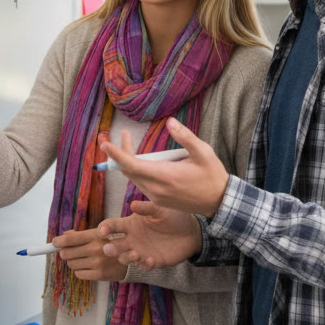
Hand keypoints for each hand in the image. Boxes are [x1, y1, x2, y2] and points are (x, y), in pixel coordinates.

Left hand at [53, 228, 125, 281]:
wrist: (127, 260)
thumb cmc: (108, 244)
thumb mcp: (97, 234)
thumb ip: (79, 235)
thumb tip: (62, 237)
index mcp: (94, 236)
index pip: (70, 239)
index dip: (58, 241)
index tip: (54, 243)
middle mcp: (95, 249)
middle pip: (66, 253)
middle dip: (65, 252)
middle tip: (69, 252)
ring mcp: (97, 263)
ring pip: (71, 264)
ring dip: (72, 262)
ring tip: (81, 259)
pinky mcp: (98, 275)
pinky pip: (78, 274)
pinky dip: (79, 270)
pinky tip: (87, 266)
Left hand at [98, 117, 228, 216]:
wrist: (220, 202)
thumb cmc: (213, 175)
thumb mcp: (203, 152)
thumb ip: (185, 137)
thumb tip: (169, 122)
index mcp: (165, 176)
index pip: (133, 165)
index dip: (117, 154)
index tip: (104, 144)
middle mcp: (157, 189)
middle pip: (129, 170)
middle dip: (120, 153)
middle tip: (120, 135)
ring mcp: (157, 197)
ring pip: (134, 178)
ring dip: (128, 162)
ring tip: (128, 142)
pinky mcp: (159, 201)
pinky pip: (141, 184)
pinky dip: (136, 170)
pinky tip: (141, 160)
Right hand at [99, 200, 202, 270]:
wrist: (190, 231)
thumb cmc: (173, 216)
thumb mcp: (160, 208)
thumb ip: (147, 208)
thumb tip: (132, 205)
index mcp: (130, 224)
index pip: (112, 226)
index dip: (105, 229)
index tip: (102, 232)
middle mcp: (132, 239)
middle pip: (114, 245)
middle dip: (109, 248)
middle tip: (108, 249)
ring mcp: (140, 251)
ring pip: (125, 258)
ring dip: (126, 258)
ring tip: (135, 254)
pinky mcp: (151, 261)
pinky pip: (143, 266)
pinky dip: (144, 264)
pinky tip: (151, 260)